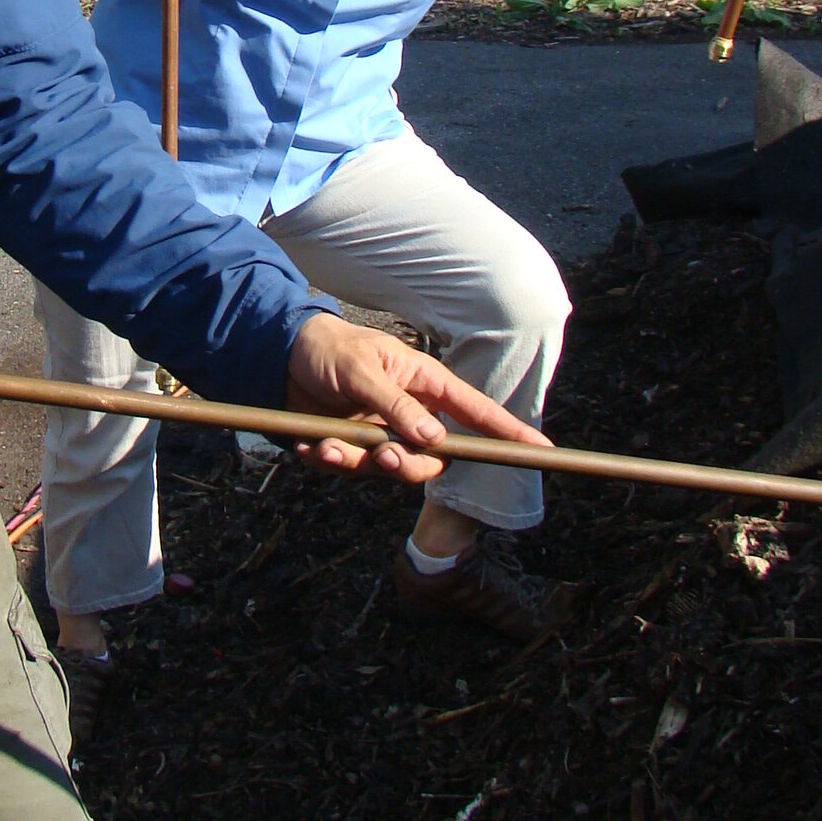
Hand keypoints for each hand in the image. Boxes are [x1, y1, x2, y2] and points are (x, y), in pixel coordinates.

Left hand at [284, 312, 548, 485]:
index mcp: (425, 384)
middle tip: (380, 457)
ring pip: (391, 470)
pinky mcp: (353, 447)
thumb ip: (396, 406)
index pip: (477, 411)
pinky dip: (330, 461)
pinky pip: (352, 470)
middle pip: (433, 459)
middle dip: (408, 466)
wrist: (280, 356)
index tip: (541, 450)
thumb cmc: (330, 349)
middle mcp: (410, 413)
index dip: (508, 432)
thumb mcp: (362, 370)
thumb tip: (434, 441)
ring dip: (359, 464)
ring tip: (327, 445)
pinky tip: (307, 444)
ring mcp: (382, 433)